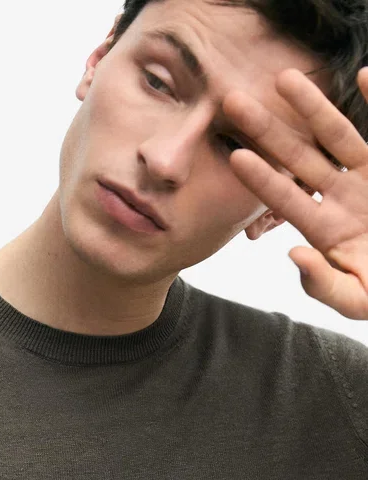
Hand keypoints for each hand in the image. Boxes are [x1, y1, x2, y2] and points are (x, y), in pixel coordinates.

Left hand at [222, 66, 367, 318]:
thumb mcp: (355, 299)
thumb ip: (323, 284)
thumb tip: (294, 255)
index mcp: (324, 230)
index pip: (286, 199)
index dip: (262, 179)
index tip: (234, 156)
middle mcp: (341, 198)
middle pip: (298, 159)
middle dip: (267, 131)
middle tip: (232, 103)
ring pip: (336, 137)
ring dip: (311, 108)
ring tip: (283, 79)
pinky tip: (361, 74)